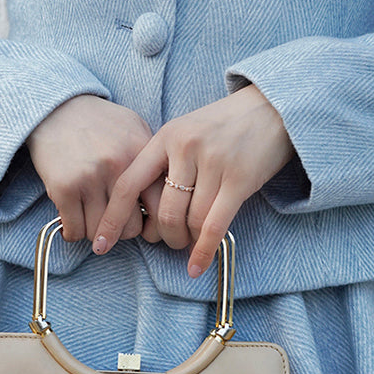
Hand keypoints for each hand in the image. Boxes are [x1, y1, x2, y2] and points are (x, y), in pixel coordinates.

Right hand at [25, 95, 161, 242]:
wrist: (56, 108)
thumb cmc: (100, 123)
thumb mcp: (136, 129)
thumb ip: (156, 160)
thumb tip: (175, 194)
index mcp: (142, 153)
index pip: (163, 207)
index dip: (158, 225)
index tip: (149, 227)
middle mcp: (118, 166)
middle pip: (133, 228)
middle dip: (126, 231)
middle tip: (118, 225)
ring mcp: (90, 177)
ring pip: (102, 232)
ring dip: (98, 234)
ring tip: (96, 224)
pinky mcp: (63, 187)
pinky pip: (75, 230)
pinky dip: (74, 233)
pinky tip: (74, 224)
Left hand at [93, 85, 296, 277]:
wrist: (273, 106)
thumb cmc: (226, 124)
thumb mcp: (187, 130)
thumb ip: (165, 160)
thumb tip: (143, 207)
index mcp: (165, 136)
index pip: (128, 184)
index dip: (112, 218)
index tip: (100, 244)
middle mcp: (185, 148)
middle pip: (162, 211)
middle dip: (163, 236)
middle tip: (169, 241)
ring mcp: (214, 163)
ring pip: (189, 221)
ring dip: (186, 241)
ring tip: (189, 244)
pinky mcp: (240, 179)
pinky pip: (214, 225)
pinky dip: (203, 251)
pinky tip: (197, 266)